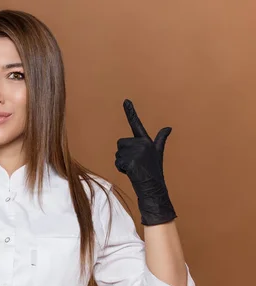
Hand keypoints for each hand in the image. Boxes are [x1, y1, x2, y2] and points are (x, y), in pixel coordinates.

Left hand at [115, 99, 176, 225]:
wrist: (152, 185)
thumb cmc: (153, 169)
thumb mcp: (157, 152)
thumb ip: (160, 139)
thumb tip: (168, 128)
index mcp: (146, 140)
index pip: (136, 123)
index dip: (130, 112)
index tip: (125, 100)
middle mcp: (141, 144)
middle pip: (120, 143)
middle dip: (124, 153)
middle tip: (135, 162)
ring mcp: (135, 153)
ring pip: (117, 153)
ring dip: (122, 161)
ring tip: (134, 167)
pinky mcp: (129, 161)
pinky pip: (117, 162)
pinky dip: (121, 168)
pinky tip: (131, 172)